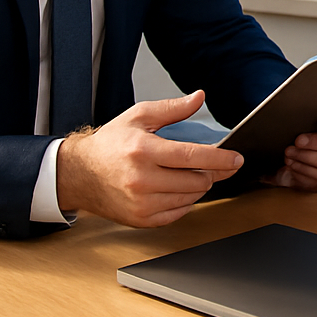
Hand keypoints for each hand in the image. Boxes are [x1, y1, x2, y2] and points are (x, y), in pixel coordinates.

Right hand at [56, 90, 244, 227]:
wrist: (80, 174)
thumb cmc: (110, 144)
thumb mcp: (139, 116)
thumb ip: (172, 108)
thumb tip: (199, 97)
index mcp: (144, 151)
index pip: (193, 157)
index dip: (220, 158)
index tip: (236, 158)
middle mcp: (142, 180)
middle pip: (197, 180)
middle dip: (211, 171)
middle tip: (211, 164)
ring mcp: (142, 203)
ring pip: (191, 197)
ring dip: (198, 185)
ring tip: (188, 173)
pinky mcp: (142, 219)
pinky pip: (179, 213)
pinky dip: (185, 200)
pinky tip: (176, 188)